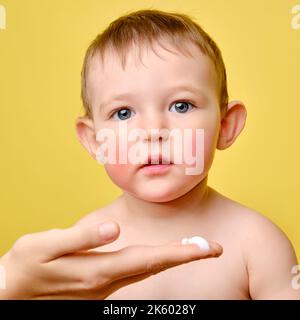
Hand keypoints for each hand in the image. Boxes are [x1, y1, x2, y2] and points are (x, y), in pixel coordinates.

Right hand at [0, 221, 222, 298]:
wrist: (12, 291)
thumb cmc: (28, 265)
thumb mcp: (47, 246)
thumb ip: (82, 238)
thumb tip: (114, 230)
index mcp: (100, 270)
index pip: (149, 259)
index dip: (180, 253)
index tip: (207, 247)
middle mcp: (108, 281)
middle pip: (154, 266)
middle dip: (185, 256)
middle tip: (212, 247)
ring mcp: (105, 286)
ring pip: (146, 270)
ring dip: (173, 259)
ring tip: (194, 248)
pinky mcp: (100, 285)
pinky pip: (134, 273)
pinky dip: (154, 263)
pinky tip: (161, 256)